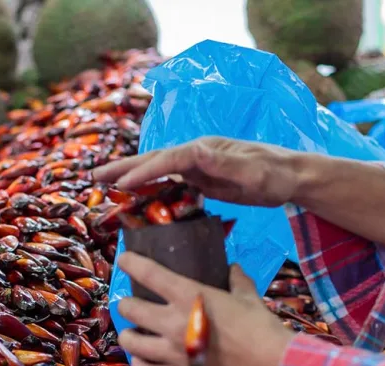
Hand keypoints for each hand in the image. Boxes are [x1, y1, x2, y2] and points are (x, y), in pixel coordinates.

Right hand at [91, 136, 303, 206]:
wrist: (290, 177)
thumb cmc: (275, 172)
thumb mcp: (252, 169)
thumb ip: (224, 162)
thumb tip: (194, 151)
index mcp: (205, 149)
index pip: (168, 159)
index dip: (144, 171)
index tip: (122, 185)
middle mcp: (196, 154)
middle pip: (154, 159)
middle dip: (124, 167)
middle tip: (95, 177)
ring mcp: (197, 166)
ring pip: (157, 170)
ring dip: (130, 176)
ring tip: (104, 184)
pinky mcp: (201, 179)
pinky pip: (169, 183)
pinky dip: (149, 188)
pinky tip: (137, 197)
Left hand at [116, 252, 295, 365]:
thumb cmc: (261, 326)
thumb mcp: (248, 296)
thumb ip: (237, 280)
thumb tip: (233, 268)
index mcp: (189, 296)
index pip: (149, 273)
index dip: (131, 263)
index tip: (124, 259)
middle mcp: (173, 322)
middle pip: (130, 308)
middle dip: (126, 304)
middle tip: (130, 305)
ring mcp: (173, 352)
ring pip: (130, 342)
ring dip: (128, 335)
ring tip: (133, 334)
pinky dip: (140, 365)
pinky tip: (143, 361)